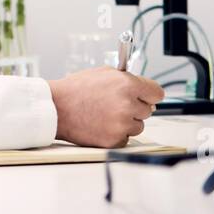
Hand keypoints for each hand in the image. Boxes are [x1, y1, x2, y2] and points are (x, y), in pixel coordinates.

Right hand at [47, 67, 163, 147]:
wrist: (57, 108)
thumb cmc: (76, 90)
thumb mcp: (103, 73)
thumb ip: (127, 80)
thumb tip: (143, 90)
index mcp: (128, 84)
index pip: (157, 93)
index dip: (149, 94)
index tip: (146, 97)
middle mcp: (128, 104)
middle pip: (148, 111)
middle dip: (135, 108)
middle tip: (116, 105)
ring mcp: (122, 124)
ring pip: (138, 126)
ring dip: (127, 122)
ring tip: (106, 115)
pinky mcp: (114, 140)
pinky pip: (126, 138)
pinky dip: (117, 134)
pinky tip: (102, 125)